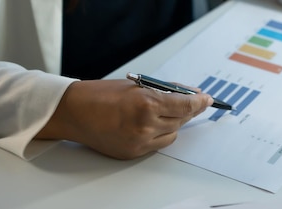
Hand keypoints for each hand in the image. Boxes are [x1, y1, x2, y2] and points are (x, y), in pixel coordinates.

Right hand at [36, 79, 212, 158]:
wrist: (73, 112)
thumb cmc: (101, 94)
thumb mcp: (137, 85)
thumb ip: (165, 90)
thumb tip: (189, 93)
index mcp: (146, 103)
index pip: (185, 105)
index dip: (199, 102)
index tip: (207, 99)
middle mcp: (145, 125)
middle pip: (181, 120)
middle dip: (188, 110)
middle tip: (191, 102)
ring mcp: (140, 142)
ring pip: (173, 134)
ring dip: (175, 123)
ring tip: (165, 112)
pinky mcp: (134, 153)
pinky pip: (159, 144)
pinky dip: (161, 134)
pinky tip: (153, 124)